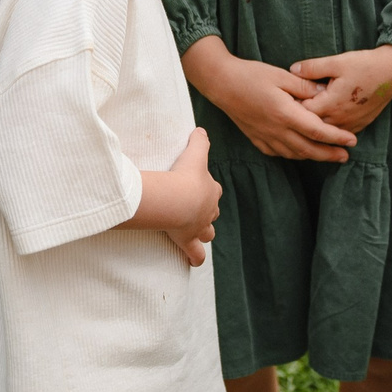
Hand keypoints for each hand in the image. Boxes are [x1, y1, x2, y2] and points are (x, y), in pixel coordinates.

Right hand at [130, 128, 219, 264]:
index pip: (213, 189)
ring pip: (207, 233)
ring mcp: (199, 227)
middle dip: (206, 212)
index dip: (208, 189)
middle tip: (195, 210)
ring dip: (203, 233)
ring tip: (196, 234)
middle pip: (212, 212)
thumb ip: (199, 140)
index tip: (198, 186)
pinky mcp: (188, 240)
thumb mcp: (195, 153)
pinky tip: (194, 262)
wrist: (178, 198)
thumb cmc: (186, 175)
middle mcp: (208, 211)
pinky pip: (196, 254)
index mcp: (210, 190)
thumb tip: (201, 129)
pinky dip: (195, 258)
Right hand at [184, 36, 354, 162]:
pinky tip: (299, 152)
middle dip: (329, 154)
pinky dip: (293, 155)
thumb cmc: (251, 75)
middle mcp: (276, 130)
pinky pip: (278, 153)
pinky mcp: (256, 138)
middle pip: (308, 149)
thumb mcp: (281, 75)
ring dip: (312, 157)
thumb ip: (304, 86)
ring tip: (327, 156)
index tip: (352, 140)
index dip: (337, 137)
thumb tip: (325, 93)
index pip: (317, 131)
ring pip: (294, 154)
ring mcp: (265, 137)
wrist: (221, 83)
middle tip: (345, 156)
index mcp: (285, 113)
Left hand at [294, 45, 391, 133]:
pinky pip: (338, 134)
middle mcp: (339, 120)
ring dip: (313, 127)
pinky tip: (321, 123)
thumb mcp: (337, 61)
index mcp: (330, 104)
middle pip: (310, 127)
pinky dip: (328, 131)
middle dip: (299, 119)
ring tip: (301, 119)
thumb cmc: (365, 65)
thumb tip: (292, 70)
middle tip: (287, 110)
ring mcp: (350, 126)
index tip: (283, 99)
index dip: (290, 106)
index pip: (301, 113)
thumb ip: (312, 67)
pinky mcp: (358, 126)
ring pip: (324, 134)